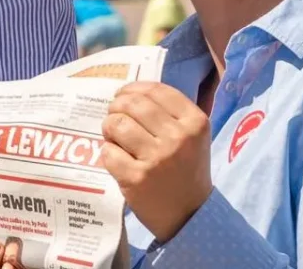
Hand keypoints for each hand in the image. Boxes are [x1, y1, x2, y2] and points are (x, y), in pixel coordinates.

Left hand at [102, 82, 211, 241]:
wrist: (190, 214)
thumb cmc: (187, 170)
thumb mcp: (192, 137)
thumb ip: (169, 113)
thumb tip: (129, 93)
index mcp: (195, 122)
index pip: (156, 90)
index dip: (133, 89)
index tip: (123, 95)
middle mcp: (178, 138)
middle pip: (133, 104)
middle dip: (116, 106)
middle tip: (114, 115)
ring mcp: (157, 159)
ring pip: (118, 124)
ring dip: (109, 127)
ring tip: (113, 136)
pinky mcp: (136, 178)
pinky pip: (109, 152)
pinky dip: (107, 152)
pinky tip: (116, 157)